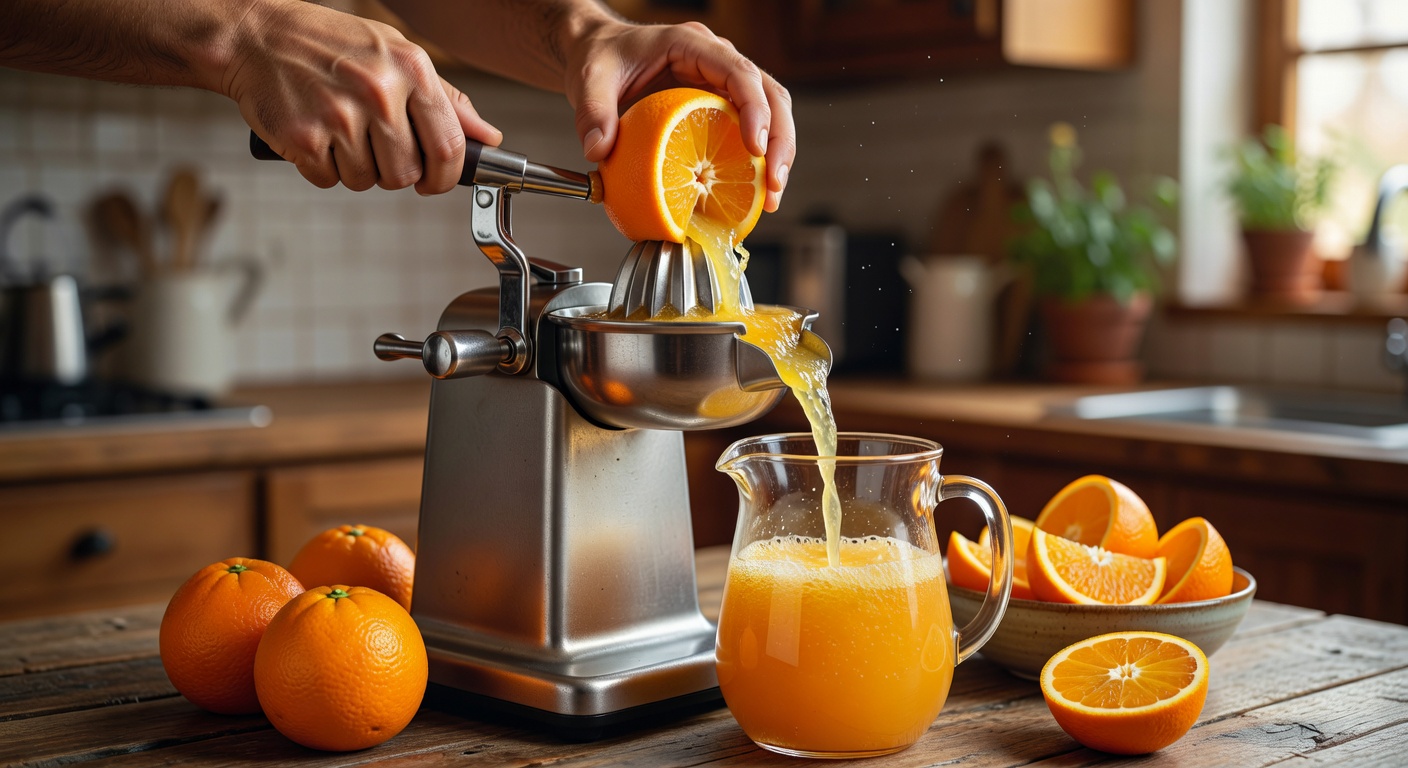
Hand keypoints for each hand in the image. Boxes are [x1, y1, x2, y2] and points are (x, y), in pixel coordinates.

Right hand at [222, 0, 501, 193]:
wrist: (256, 37)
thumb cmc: (329, 45)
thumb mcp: (396, 54)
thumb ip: (445, 98)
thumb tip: (487, 137)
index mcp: (410, 69)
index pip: (448, 147)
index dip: (445, 176)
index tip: (434, 180)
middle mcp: (379, 91)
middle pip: (406, 174)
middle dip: (393, 173)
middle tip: (373, 148)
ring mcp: (339, 116)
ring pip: (367, 181)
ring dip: (355, 169)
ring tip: (339, 132)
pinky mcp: (304, 138)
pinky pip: (328, 180)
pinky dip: (321, 168)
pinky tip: (315, 135)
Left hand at [563, 19, 794, 212]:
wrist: (599, 53)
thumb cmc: (599, 58)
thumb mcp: (589, 79)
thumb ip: (592, 112)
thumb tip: (598, 150)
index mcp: (692, 44)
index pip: (739, 72)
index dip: (755, 109)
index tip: (755, 148)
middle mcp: (716, 60)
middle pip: (770, 94)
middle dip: (780, 141)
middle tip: (773, 185)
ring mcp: (722, 83)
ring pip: (771, 112)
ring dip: (777, 155)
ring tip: (770, 198)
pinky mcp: (720, 105)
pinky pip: (750, 129)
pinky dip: (757, 161)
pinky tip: (752, 195)